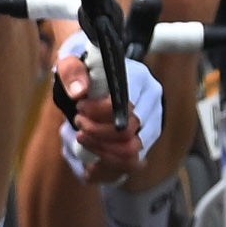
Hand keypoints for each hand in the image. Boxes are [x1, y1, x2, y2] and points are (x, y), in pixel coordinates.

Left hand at [50, 27, 158, 176]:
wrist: (96, 75)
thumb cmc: (84, 69)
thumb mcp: (71, 63)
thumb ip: (72, 72)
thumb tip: (80, 92)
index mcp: (139, 78)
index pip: (125, 106)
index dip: (99, 114)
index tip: (79, 110)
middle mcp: (152, 100)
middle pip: (130, 131)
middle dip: (98, 134)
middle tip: (78, 125)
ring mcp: (153, 121)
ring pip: (133, 151)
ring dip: (103, 151)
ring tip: (82, 138)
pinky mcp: (148, 138)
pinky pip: (132, 162)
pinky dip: (109, 163)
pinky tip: (92, 156)